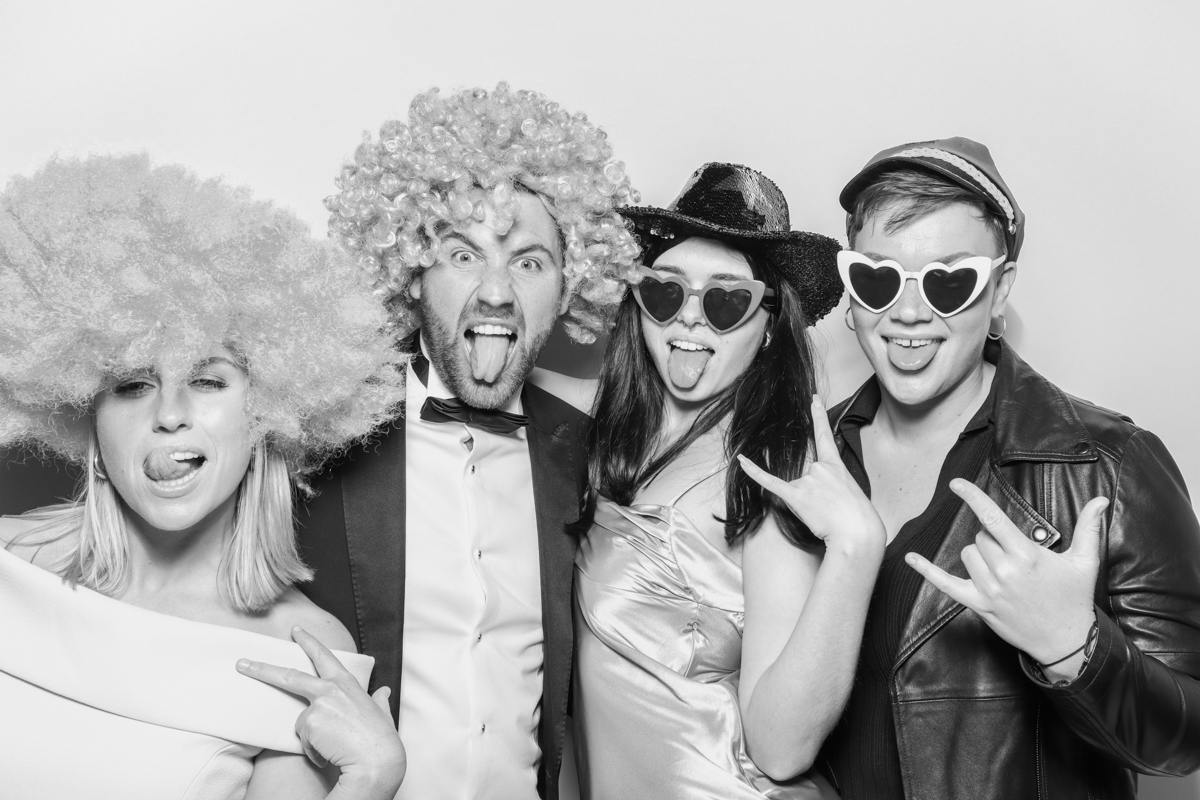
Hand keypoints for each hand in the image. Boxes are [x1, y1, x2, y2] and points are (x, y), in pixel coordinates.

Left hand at [237, 627, 405, 799]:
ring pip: (302, 722)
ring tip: (336, 745)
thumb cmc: (381, 739)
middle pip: (289, 675)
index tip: (296, 631)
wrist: (376, 761)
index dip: (309, 642)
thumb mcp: (382, 713)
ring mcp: (318, 704)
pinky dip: (314, 750)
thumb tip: (383, 692)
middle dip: (261, 669)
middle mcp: (330, 688)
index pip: (323, 656)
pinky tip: (330, 751)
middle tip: (241, 664)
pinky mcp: (309, 723)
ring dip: (314, 737)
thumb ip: (379, 700)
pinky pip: (303, 740)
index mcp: (347, 683)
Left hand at [738, 397, 885, 559]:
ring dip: (808, 505)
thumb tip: (817, 490)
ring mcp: (808, 481)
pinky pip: (770, 482)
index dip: (819, 416)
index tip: (814, 399)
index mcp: (836, 466)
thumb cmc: (859, 519)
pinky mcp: (796, 496)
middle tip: (831, 511)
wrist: (857, 533)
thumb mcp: (851, 492)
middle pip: (806, 477)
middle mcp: (820, 468)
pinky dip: (755, 471)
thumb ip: (833, 484)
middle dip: (816, 496)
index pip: (825, 436)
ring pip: (797, 490)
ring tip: (825, 517)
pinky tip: (742, 461)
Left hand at [905, 479, 1107, 669]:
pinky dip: (927, 571)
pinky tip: (909, 558)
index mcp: (1026, 555)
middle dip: (994, 539)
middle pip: (981, 537)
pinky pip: (945, 584)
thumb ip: (1089, 528)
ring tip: (1004, 569)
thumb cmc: (1075, 598)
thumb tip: (1101, 500)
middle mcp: (1004, 571)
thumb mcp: (1085, 562)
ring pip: (968, 554)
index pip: (993, 518)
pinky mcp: (979, 605)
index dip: (973, 498)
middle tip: (1015, 555)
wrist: (1067, 642)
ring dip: (980, 555)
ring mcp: (989, 589)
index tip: (957, 483)